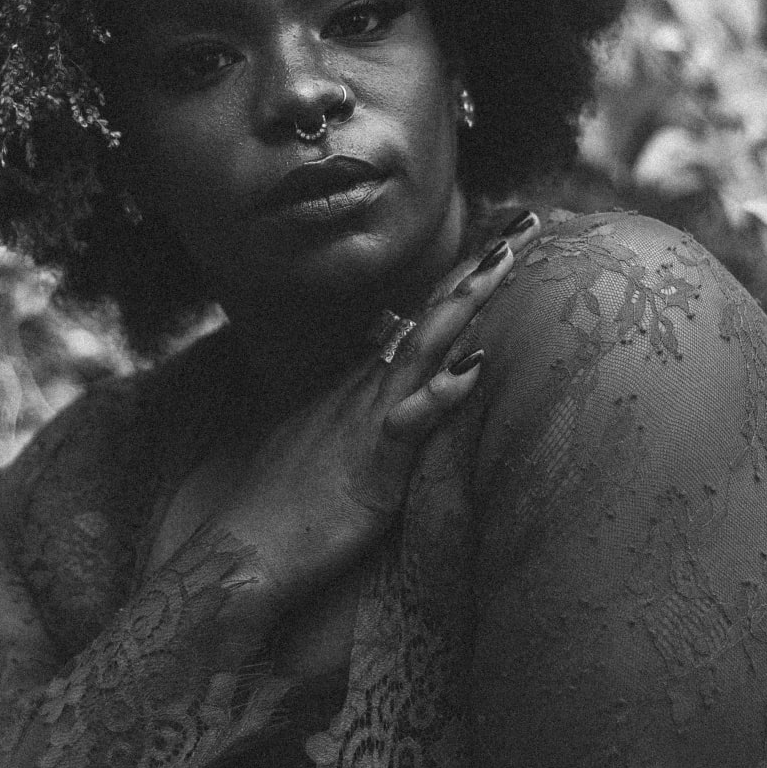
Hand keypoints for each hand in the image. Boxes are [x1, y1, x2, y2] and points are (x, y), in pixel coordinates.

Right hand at [203, 213, 539, 610]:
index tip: (502, 239)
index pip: (423, 318)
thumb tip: (381, 358)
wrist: (242, 546)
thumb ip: (354, 396)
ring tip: (504, 260)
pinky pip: (411, 421)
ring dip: (466, 303)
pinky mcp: (374, 463)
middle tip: (524, 221)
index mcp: (364, 382)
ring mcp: (371, 419)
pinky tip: (473, 367)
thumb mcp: (323, 434)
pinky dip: (441, 392)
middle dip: (479, 269)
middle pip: (433, 315)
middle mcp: (370, 387)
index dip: (462, 278)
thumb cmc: (280, 499)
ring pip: (426, 348)